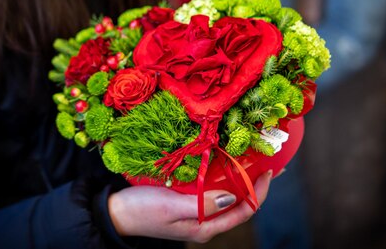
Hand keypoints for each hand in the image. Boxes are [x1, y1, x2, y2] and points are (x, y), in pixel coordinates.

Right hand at [108, 170, 272, 243]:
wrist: (115, 213)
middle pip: (239, 204)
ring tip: (251, 159)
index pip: (243, 211)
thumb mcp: (172, 206)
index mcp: (205, 227)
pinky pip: (211, 189)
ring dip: (240, 179)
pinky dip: (221, 176)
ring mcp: (196, 212)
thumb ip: (203, 204)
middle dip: (255, 184)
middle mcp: (205, 221)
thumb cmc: (142, 211)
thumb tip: (233, 198)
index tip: (269, 171)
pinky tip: (222, 162)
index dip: (259, 192)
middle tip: (268, 161)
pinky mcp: (186, 202)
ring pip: (226, 195)